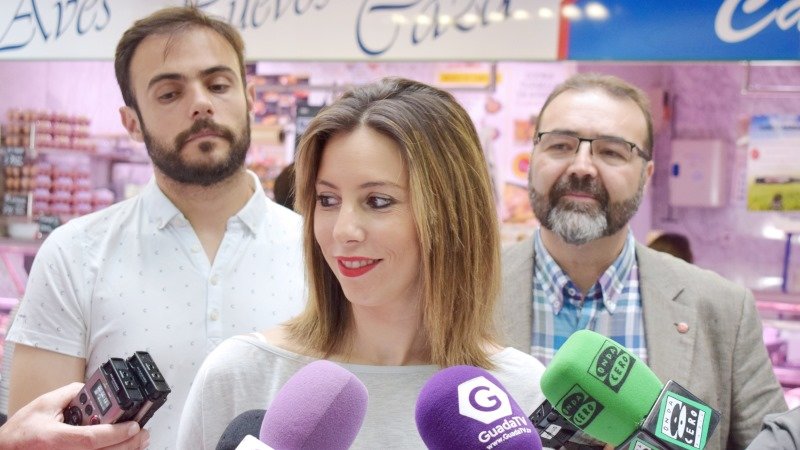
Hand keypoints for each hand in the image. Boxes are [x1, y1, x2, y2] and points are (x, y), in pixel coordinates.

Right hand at [0, 382, 149, 449]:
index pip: (92, 438)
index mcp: (55, 438)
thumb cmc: (20, 432)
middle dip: (128, 443)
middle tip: (143, 432)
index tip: (134, 425)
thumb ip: (71, 393)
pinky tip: (121, 448)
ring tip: (138, 440)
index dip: (116, 432)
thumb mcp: (44, 404)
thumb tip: (93, 388)